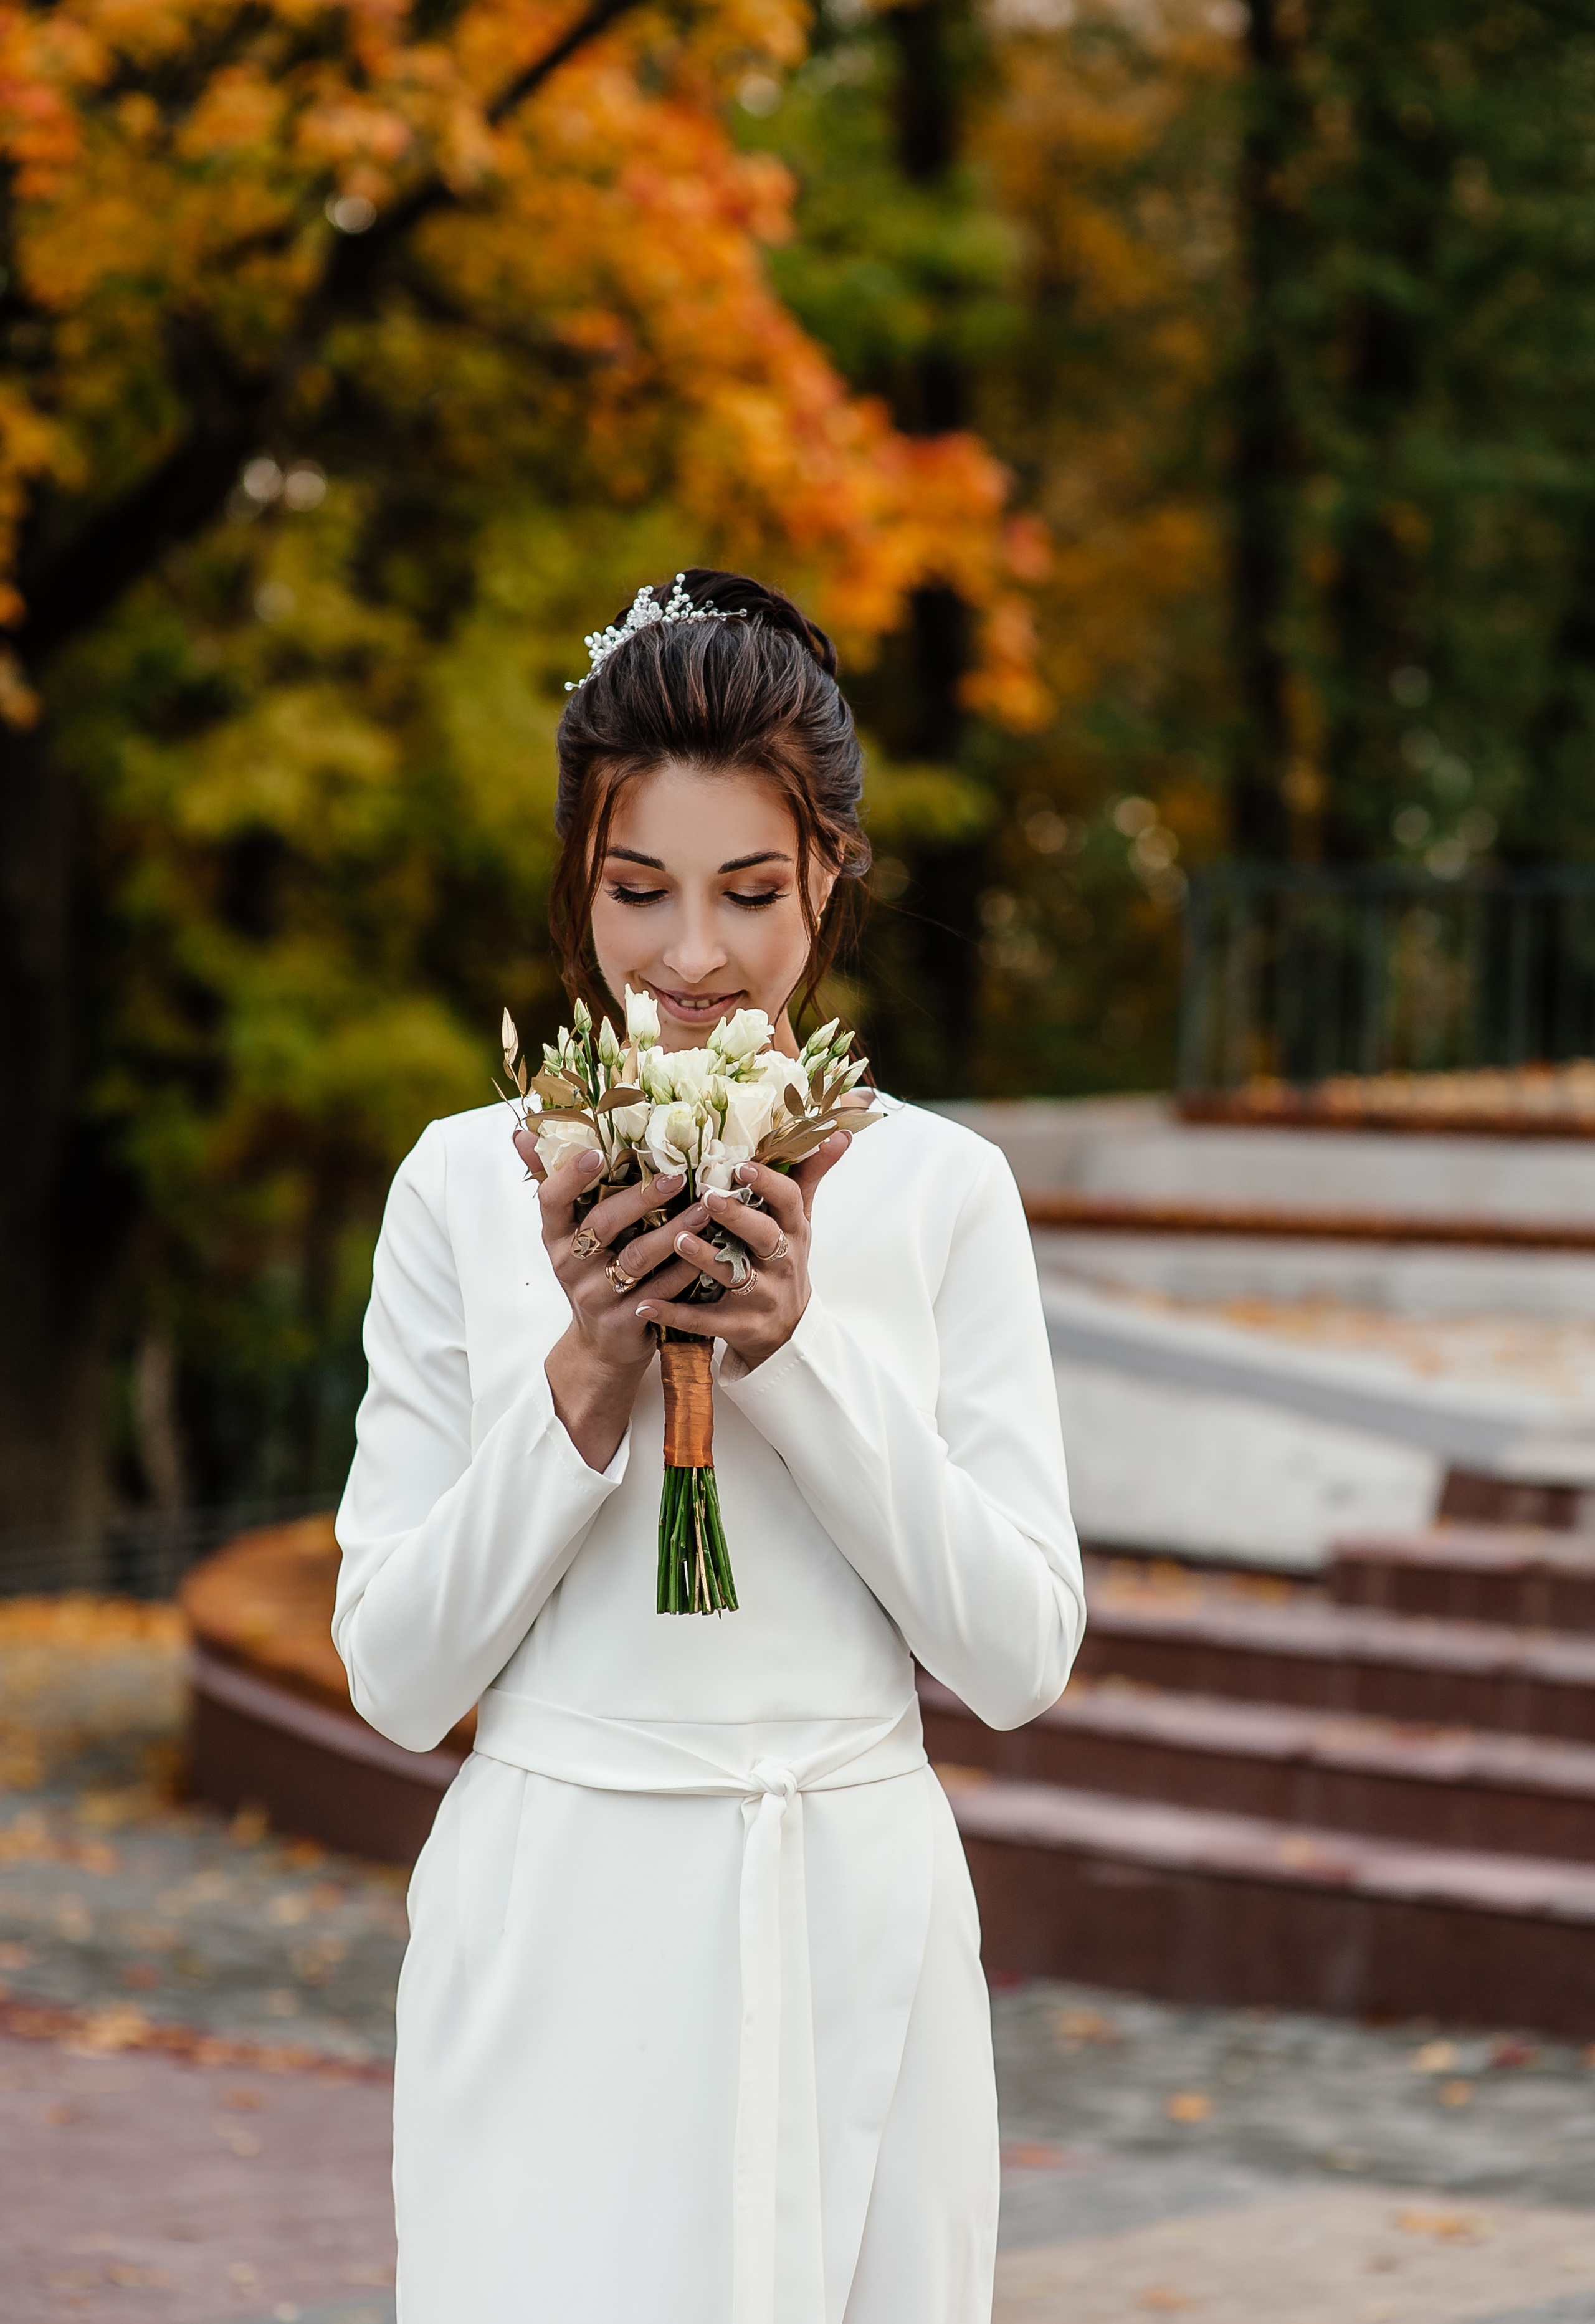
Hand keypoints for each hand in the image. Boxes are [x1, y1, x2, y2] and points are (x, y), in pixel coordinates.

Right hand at [517, 1129, 703, 1469]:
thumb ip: (554, 1182)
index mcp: (554, 1236)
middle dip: (639, 1198)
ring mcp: (596, 1295)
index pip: (551, 1200)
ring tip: (702, 1209)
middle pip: (601, 1225)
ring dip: (672, 1233)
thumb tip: (524, 1133)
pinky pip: (660, 1291)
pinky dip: (686, 1270)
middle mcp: (569, 1265)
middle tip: (676, 1175)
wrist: (602, 1344)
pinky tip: (709, 1249)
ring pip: (636, 1259)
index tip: (597, 1151)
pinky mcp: (625, 1320)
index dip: (571, 1175)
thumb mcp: (568, 1234)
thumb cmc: (591, 1273)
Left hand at [634, 1130, 852, 1371]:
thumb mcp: (800, 1221)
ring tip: (677, 1239)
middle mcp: (781, 1264)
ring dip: (704, 1259)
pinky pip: (705, 1321)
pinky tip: (646, 1305)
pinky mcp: (739, 1326)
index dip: (768, 1183)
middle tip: (707, 1196)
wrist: (787, 1331)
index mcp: (793, 1232)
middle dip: (737, 1217)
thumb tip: (839, 1134)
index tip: (742, 1165)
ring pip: (734, 1277)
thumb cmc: (784, 1261)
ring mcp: (761, 1297)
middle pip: (765, 1237)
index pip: (789, 1201)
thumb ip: (810, 1177)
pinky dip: (675, 1314)